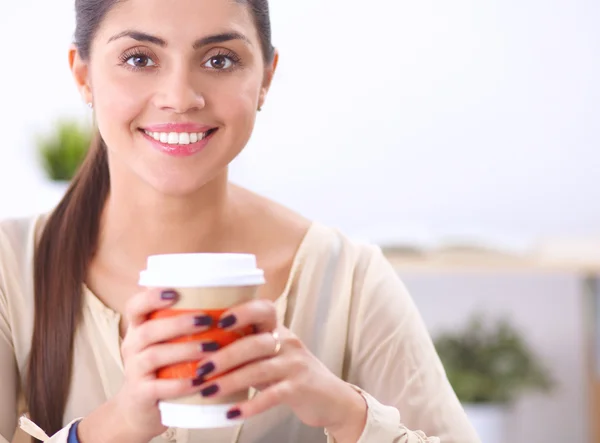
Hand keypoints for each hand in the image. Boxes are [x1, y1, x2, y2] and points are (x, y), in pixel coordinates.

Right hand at [88, 288, 216, 441]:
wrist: (140, 409)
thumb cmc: (163, 367)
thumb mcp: (166, 343)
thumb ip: (184, 325)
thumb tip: (228, 300)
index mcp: (138, 329)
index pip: (135, 306)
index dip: (151, 297)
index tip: (175, 292)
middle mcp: (132, 347)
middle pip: (149, 330)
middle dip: (179, 323)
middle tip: (207, 320)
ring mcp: (134, 371)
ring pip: (155, 356)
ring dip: (185, 350)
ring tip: (211, 348)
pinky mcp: (141, 395)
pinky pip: (158, 388)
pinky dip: (180, 384)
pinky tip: (200, 381)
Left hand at [193, 299, 367, 439]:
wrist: (330, 397)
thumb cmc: (289, 373)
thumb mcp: (272, 353)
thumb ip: (246, 346)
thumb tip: (201, 346)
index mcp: (278, 329)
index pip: (263, 309)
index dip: (242, 311)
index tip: (217, 321)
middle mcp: (288, 342)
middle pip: (255, 342)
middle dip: (225, 355)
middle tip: (200, 368)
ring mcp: (295, 365)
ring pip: (260, 369)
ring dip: (230, 381)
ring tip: (206, 390)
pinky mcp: (300, 388)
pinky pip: (272, 396)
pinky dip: (250, 405)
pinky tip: (231, 413)